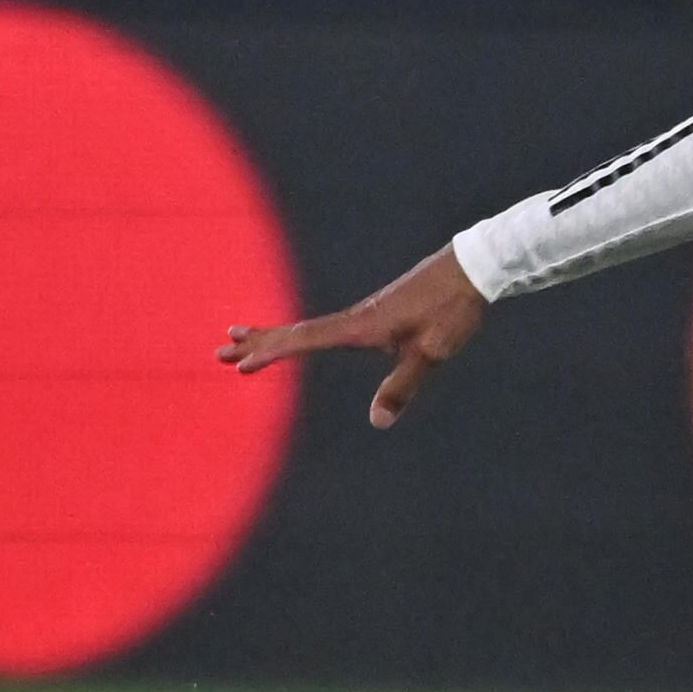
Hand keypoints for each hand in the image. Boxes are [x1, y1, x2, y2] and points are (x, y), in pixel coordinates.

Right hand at [216, 245, 486, 429]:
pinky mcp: (379, 310)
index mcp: (361, 327)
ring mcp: (366, 312)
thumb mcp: (431, 353)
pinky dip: (303, 329)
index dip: (271, 353)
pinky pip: (328, 323)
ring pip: (310, 326)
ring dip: (274, 333)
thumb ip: (403, 386)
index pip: (304, 341)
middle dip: (259, 342)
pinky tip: (304, 336)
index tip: (238, 362)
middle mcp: (356, 317)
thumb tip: (378, 421)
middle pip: (297, 331)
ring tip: (243, 334)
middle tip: (219, 348)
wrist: (473, 270)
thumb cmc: (452, 311)